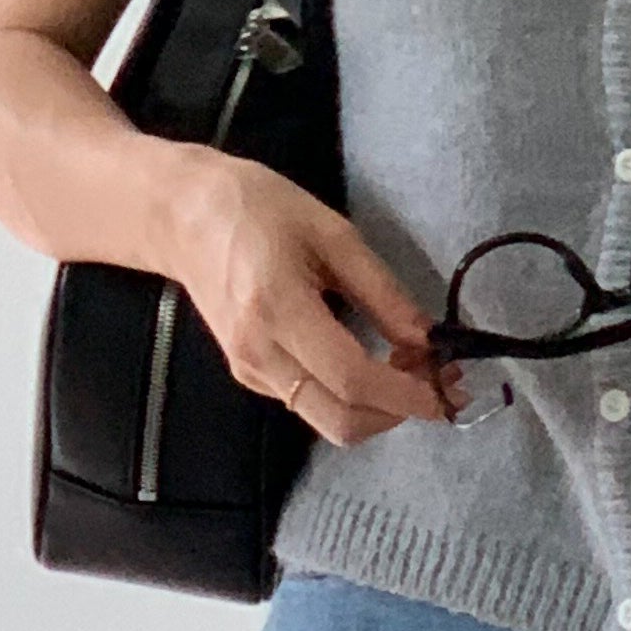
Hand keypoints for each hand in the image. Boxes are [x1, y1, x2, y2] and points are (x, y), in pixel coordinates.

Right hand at [159, 153, 454, 441]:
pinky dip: (351, 396)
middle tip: (434, 379)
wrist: (181, 216)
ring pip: (329, 421)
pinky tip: (370, 362)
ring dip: (378, 408)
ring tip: (408, 368)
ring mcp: (250, 372)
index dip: (409, 393)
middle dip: (399, 413)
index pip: (354, 379)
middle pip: (342, 422)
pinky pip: (311, 404)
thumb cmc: (257, 208)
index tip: (450, 386)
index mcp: (279, 310)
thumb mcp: (333, 234)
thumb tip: (428, 341)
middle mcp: (260, 355)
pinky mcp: (249, 375)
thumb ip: (383, 293)